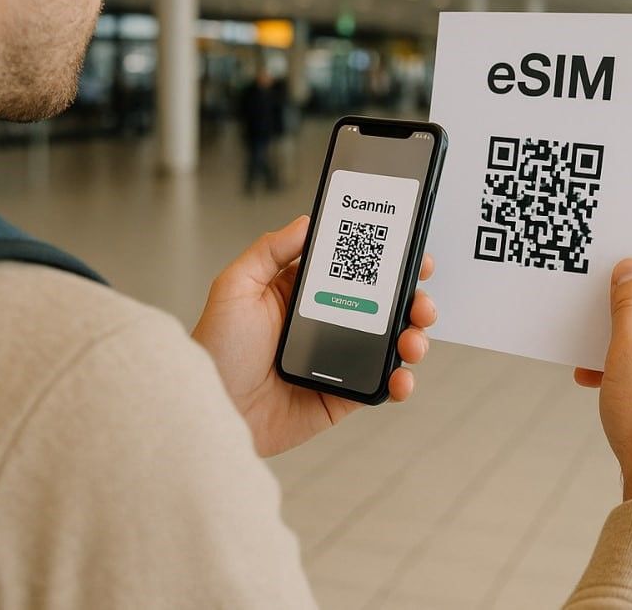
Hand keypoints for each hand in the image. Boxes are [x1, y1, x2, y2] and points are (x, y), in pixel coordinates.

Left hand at [193, 216, 436, 456]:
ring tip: (413, 340)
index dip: (386, 259)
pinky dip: (400, 382)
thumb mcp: (235, 286)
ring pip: (391, 343)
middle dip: (412, 298)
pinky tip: (401, 377)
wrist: (212, 409)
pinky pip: (381, 386)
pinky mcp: (341, 395)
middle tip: (420, 299)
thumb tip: (307, 223)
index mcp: (303, 293)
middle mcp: (325, 323)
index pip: (354, 269)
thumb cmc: (215, 349)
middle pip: (383, 304)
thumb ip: (270, 250)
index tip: (409, 249)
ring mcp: (338, 360)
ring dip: (414, 337)